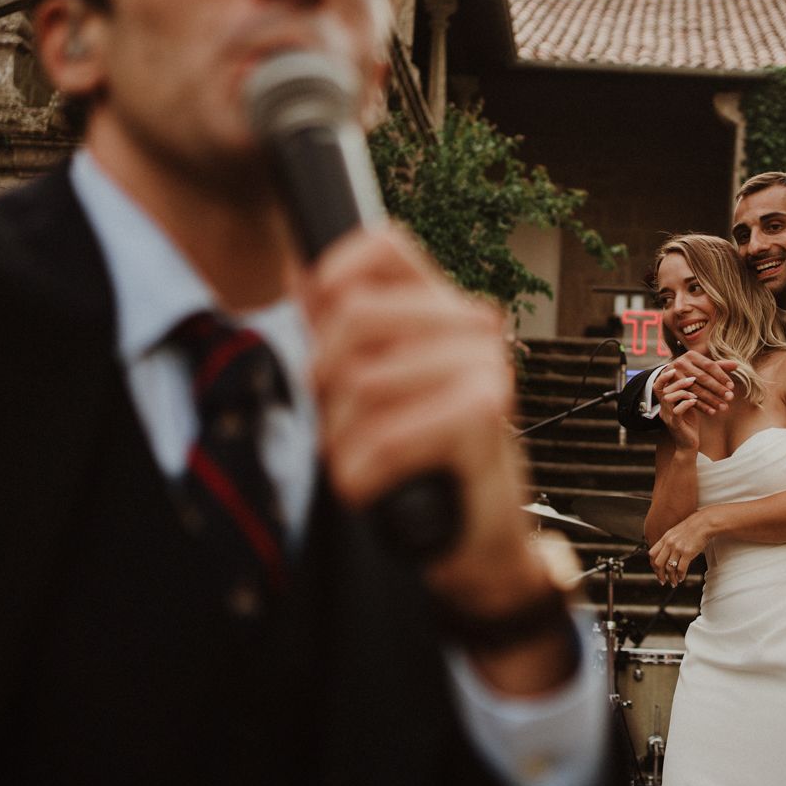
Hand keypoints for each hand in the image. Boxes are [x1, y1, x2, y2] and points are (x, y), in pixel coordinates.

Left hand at [304, 226, 550, 620]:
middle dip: (325, 381)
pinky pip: (384, 437)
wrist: (477, 540)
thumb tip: (299, 273)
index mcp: (446, 308)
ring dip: (344, 439)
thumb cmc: (424, 461)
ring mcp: (486, 369)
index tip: (324, 332)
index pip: (385, 245)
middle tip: (347, 423)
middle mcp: (475, 327)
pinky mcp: (484, 418)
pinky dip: (363, 475)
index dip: (334, 278)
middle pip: (354, 315)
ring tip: (370, 461)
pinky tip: (379, 488)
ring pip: (362, 382)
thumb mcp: (375, 388)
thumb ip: (341, 332)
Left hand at [648, 510, 711, 585]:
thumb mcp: (676, 532)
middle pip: (658, 563)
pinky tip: (681, 578)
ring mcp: (678, 548)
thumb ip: (669, 542)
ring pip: (669, 568)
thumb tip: (666, 553)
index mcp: (665, 538)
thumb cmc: (693, 527)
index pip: (652, 554)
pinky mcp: (688, 553)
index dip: (653, 565)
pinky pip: (681, 568)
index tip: (657, 571)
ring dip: (671, 578)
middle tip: (662, 581)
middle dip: (659, 574)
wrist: (705, 523)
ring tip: (674, 582)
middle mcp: (669, 543)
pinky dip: (680, 576)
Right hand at [652, 351, 737, 415]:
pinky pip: (688, 400)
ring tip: (723, 407)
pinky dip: (701, 406)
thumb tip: (736, 364)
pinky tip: (712, 411)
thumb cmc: (691, 375)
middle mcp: (679, 364)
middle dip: (718, 389)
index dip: (721, 376)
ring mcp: (672, 377)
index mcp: (690, 355)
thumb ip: (719, 367)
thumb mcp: (704, 369)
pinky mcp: (668, 392)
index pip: (710, 365)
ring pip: (695, 390)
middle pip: (703, 377)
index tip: (731, 387)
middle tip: (730, 397)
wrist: (669, 383)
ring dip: (711, 399)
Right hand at [657, 374, 702, 451]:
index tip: (672, 368)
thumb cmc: (690, 424)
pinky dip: (686, 404)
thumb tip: (693, 376)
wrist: (688, 445)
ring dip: (682, 392)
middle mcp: (663, 409)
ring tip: (694, 393)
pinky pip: (677, 410)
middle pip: (664, 389)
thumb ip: (686, 393)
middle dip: (678, 382)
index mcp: (665, 403)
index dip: (662, 376)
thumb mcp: (687, 405)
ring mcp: (668, 416)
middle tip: (692, 379)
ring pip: (668, 398)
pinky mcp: (675, 424)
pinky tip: (694, 402)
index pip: (657, 386)